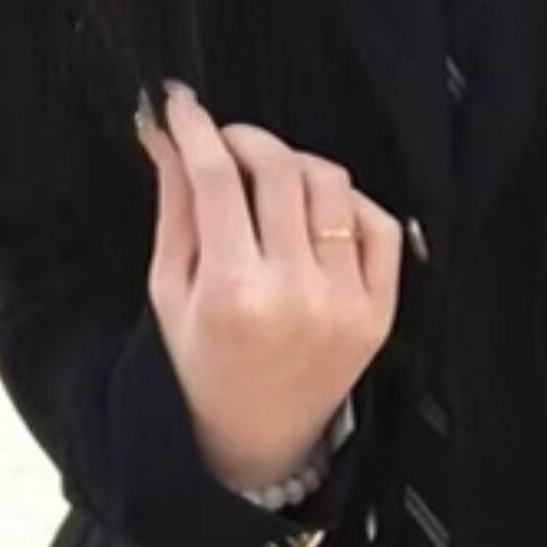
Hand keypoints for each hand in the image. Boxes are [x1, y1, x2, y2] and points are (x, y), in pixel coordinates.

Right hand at [135, 78, 401, 492]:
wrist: (256, 441)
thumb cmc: (201, 365)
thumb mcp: (170, 291)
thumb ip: (175, 208)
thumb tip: (165, 133)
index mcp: (233, 292)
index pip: (218, 181)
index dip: (198, 130)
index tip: (181, 104)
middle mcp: (296, 293)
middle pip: (281, 170)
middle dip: (246, 140)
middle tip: (225, 143)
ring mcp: (346, 302)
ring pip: (332, 185)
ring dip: (296, 165)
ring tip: (270, 181)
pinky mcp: (381, 311)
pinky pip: (379, 224)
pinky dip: (348, 204)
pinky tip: (316, 214)